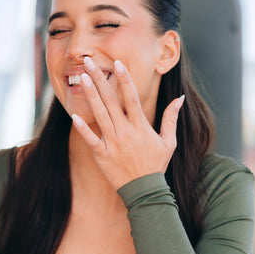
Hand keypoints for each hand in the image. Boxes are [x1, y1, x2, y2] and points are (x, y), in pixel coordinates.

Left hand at [71, 56, 184, 188]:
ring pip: (100, 115)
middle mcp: (125, 132)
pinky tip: (74, 116)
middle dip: (100, 80)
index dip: (124, 79)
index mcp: (141, 127)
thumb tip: (180, 98)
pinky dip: (83, 129)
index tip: (117, 63)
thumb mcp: (169, 142)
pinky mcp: (102, 156)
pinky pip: (91, 140)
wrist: (145, 191)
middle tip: (89, 62)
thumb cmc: (156, 165)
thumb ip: (172, 118)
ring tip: (81, 78)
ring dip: (90, 95)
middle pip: (111, 101)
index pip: (131, 97)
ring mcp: (113, 143)